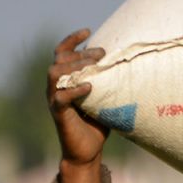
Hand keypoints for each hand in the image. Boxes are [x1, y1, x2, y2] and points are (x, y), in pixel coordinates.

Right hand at [47, 29, 107, 166]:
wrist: (87, 151)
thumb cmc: (97, 123)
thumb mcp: (104, 97)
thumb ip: (108, 82)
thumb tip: (128, 64)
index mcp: (65, 80)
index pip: (61, 53)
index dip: (72, 40)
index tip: (88, 30)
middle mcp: (55, 87)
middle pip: (60, 60)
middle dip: (80, 53)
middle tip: (101, 54)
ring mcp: (54, 99)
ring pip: (55, 74)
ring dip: (75, 67)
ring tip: (94, 67)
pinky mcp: (58, 114)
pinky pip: (61, 98)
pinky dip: (75, 90)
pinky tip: (90, 87)